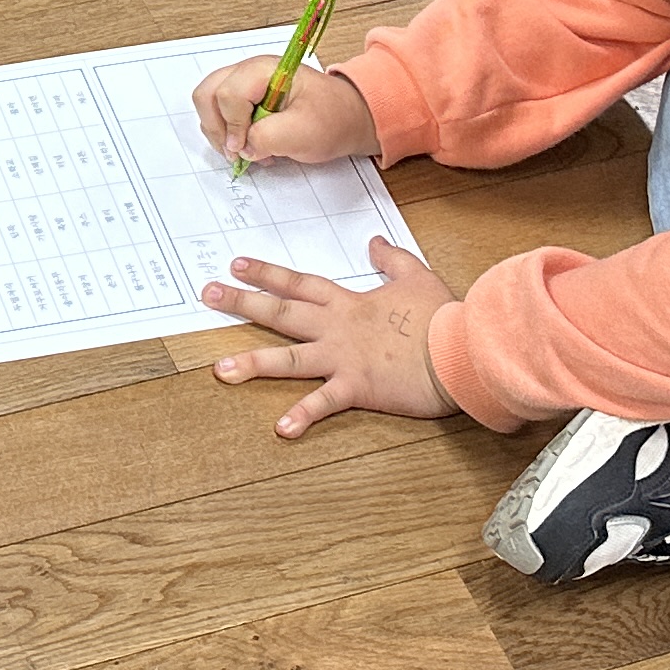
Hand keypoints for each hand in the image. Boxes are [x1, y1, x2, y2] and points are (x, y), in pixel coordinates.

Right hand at [191, 55, 377, 167]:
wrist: (348, 118)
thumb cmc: (332, 119)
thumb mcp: (302, 133)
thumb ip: (266, 138)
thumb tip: (241, 147)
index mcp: (265, 70)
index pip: (228, 94)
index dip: (233, 126)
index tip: (245, 148)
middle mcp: (250, 71)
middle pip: (207, 93)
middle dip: (217, 127)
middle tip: (236, 150)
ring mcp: (245, 82)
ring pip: (208, 103)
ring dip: (221, 131)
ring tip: (246, 149)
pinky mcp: (245, 97)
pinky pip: (220, 112)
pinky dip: (228, 132)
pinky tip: (250, 144)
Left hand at [204, 242, 458, 433]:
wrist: (462, 348)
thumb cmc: (442, 315)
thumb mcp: (416, 276)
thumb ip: (391, 259)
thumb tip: (373, 241)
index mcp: (349, 303)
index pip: (300, 284)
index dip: (268, 273)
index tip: (236, 264)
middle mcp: (337, 328)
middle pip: (282, 312)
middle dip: (243, 303)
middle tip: (208, 295)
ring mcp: (344, 358)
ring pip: (289, 359)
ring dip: (253, 364)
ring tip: (219, 370)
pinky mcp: (358, 387)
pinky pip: (325, 404)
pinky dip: (303, 416)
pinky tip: (280, 428)